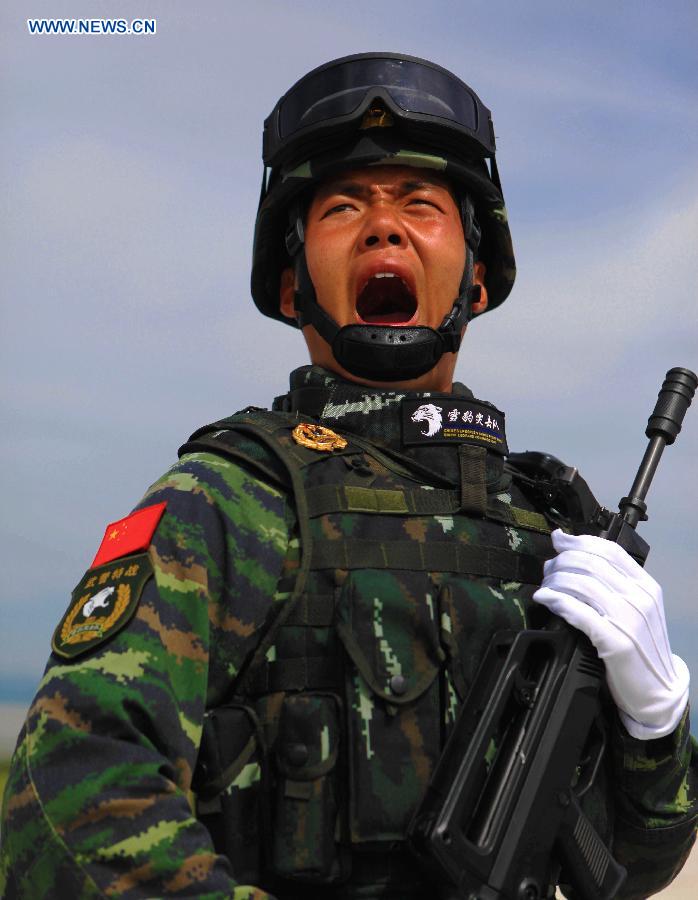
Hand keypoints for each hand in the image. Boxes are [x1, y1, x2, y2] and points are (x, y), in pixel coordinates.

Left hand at [532, 530, 688, 738]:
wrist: (658, 690)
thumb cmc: (641, 649)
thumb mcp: (636, 610)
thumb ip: (614, 585)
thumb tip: (577, 557)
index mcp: (646, 586)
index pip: (610, 551)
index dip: (579, 541)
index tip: (559, 540)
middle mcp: (639, 598)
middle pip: (592, 563)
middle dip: (562, 561)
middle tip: (547, 569)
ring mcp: (629, 619)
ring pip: (583, 584)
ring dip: (555, 581)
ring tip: (544, 587)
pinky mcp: (616, 641)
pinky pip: (580, 612)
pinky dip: (557, 601)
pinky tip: (545, 599)